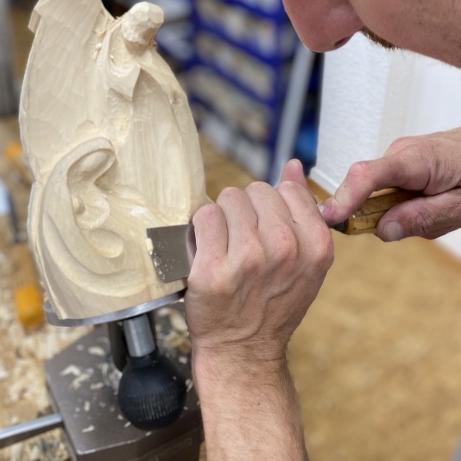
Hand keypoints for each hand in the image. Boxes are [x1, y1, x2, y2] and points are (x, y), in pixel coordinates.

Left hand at [185, 159, 332, 364]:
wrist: (243, 350)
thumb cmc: (272, 303)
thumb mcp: (303, 260)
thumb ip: (301, 210)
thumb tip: (295, 166)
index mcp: (315, 247)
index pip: (287, 188)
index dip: (271, 206)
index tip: (266, 229)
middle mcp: (285, 250)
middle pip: (256, 190)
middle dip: (246, 210)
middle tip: (244, 241)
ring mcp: (249, 259)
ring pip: (229, 198)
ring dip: (223, 217)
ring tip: (226, 246)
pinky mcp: (214, 269)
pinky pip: (205, 216)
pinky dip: (201, 229)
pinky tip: (208, 250)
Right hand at [319, 128, 460, 240]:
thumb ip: (423, 218)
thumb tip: (382, 230)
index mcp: (417, 160)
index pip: (368, 176)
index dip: (344, 197)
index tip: (329, 217)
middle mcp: (401, 151)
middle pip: (368, 187)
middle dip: (381, 214)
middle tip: (423, 223)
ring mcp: (400, 152)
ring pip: (380, 189)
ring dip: (398, 208)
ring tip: (438, 208)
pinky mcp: (402, 158)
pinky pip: (389, 185)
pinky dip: (402, 200)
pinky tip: (431, 200)